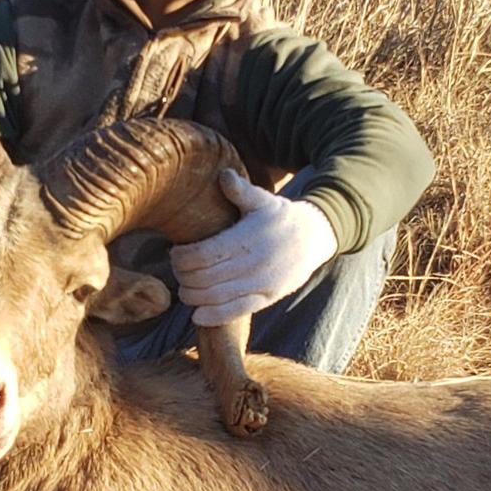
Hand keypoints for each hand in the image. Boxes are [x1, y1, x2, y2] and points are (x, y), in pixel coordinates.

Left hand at [170, 169, 337, 326]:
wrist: (315, 238)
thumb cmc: (281, 217)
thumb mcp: (264, 200)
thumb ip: (240, 190)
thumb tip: (223, 174)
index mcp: (246, 238)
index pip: (201, 255)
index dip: (181, 257)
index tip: (175, 252)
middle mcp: (252, 263)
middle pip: (203, 278)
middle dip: (183, 276)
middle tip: (177, 270)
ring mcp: (260, 284)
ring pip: (215, 297)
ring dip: (192, 296)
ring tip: (185, 288)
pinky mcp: (266, 298)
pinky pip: (235, 312)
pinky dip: (213, 316)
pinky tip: (197, 315)